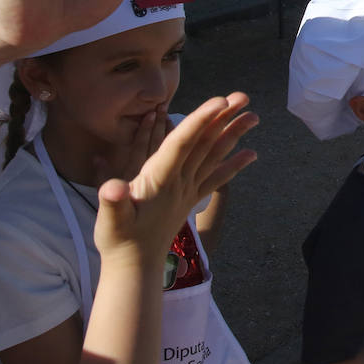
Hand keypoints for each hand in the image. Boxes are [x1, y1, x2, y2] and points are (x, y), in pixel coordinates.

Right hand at [94, 93, 256, 266]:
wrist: (134, 266)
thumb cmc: (118, 240)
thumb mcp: (109, 219)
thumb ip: (112, 202)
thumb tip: (112, 187)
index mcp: (160, 179)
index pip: (183, 142)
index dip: (200, 120)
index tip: (220, 100)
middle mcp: (180, 181)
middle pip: (205, 143)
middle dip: (224, 118)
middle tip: (244, 96)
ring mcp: (188, 190)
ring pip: (214, 156)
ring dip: (234, 135)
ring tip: (254, 116)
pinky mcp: (190, 198)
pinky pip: (217, 178)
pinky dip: (235, 165)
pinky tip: (252, 154)